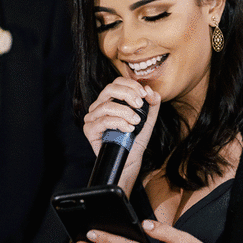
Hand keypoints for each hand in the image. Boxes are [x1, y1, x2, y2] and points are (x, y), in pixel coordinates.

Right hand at [83, 78, 160, 192]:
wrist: (130, 159)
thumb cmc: (136, 138)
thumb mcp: (148, 119)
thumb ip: (152, 104)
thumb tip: (150, 90)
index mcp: (110, 100)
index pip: (117, 83)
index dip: (131, 84)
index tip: (144, 94)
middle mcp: (99, 106)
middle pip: (109, 88)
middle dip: (127, 94)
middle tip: (140, 104)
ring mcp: (92, 117)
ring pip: (107, 105)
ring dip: (125, 112)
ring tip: (136, 121)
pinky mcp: (90, 130)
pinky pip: (103, 121)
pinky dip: (119, 123)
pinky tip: (129, 128)